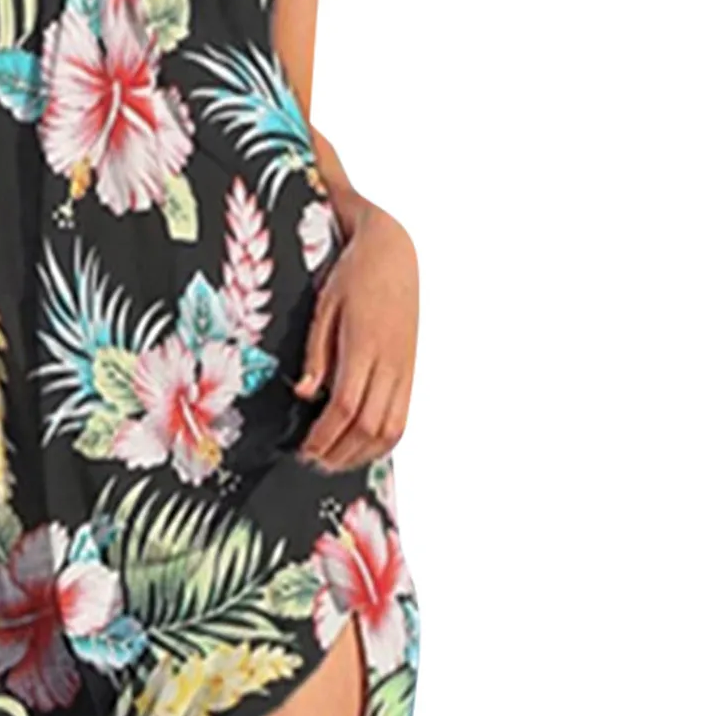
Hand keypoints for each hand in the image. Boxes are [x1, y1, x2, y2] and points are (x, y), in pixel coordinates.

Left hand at [293, 206, 418, 472]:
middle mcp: (391, 362)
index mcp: (364, 345)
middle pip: (368, 426)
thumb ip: (315, 352)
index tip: (304, 449)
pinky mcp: (411, 370)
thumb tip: (304, 393)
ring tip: (333, 462)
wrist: (395, 252)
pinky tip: (363, 447)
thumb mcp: (325, 306)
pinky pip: (403, 417)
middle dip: (338, 452)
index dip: (324, 435)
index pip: (345, 406)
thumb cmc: (356, 274)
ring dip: (361, 454)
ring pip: (391, 429)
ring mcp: (405, 369)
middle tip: (312, 463)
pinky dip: (383, 441)